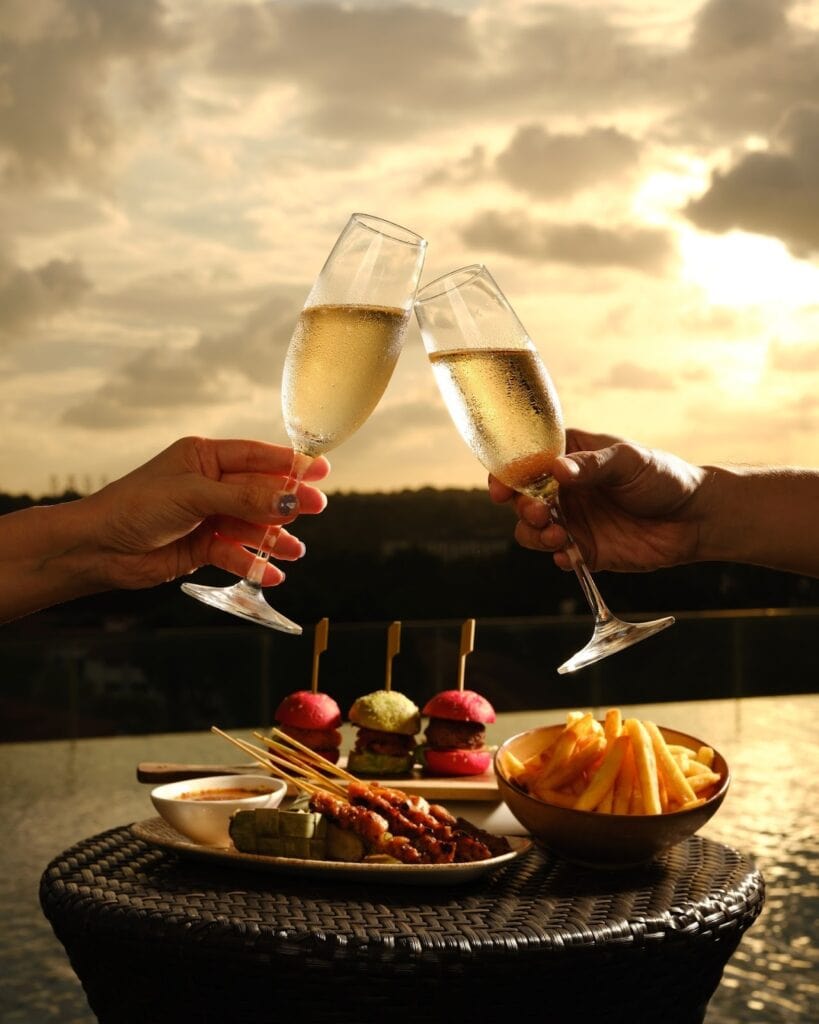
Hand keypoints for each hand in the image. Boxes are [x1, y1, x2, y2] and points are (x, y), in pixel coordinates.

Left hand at [82, 436, 329, 590]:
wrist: (98, 548)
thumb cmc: (135, 507)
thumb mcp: (192, 496)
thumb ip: (242, 499)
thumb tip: (286, 500)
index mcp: (204, 458)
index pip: (255, 457)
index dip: (288, 463)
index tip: (319, 469)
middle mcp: (209, 485)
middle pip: (259, 492)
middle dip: (287, 502)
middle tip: (316, 508)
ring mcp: (207, 517)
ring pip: (251, 525)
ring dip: (273, 539)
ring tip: (295, 552)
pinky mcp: (202, 547)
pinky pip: (236, 553)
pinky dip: (253, 564)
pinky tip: (272, 574)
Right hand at [489, 429, 705, 571]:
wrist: (696, 519)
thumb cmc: (664, 477)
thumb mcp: (630, 461)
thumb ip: (593, 466)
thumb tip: (557, 469)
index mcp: (571, 457)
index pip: (527, 460)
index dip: (508, 473)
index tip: (502, 488)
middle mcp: (565, 489)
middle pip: (522, 498)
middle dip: (523, 507)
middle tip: (541, 513)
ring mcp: (573, 520)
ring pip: (532, 530)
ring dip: (535, 534)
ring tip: (558, 535)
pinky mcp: (585, 550)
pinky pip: (558, 556)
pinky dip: (559, 557)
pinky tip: (572, 556)